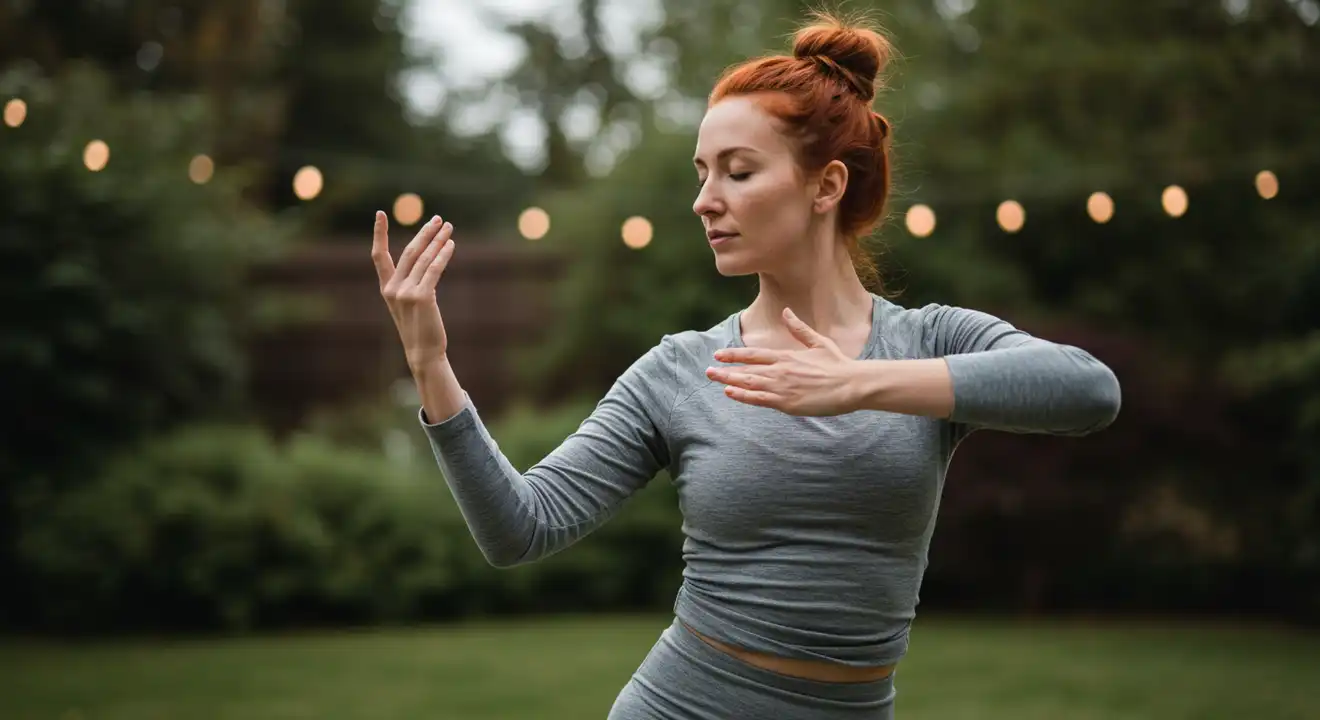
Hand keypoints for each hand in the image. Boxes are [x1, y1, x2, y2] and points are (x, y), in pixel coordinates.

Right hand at [372, 212, 456, 370]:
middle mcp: (393, 289)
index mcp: (387, 289)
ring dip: (438, 241)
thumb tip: (428, 259)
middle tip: (438, 219)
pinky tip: (451, 245)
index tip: (380, 213)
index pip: (379, 256)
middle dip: (425, 233)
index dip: (378, 234)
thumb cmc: (420, 328)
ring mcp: (406, 293)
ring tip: (448, 228)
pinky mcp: (422, 297)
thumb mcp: (410, 303)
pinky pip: (434, 269)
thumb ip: (413, 283)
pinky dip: (443, 255)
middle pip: (409, 252)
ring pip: (424, 259)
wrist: (424, 352)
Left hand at [705, 308, 862, 415]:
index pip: (754, 354)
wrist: (852, 384)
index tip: (719, 355)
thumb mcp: (818, 342)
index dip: (734, 354)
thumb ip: (799, 328)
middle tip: (708, 371)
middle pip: (746, 369)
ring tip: (713, 379)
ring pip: (749, 383)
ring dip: (729, 381)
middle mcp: (780, 370)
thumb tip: (786, 311)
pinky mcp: (787, 403)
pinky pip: (759, 399)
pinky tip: (730, 393)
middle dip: (725, 370)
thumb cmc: (838, 364)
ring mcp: (782, 387)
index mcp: (787, 356)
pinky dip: (743, 395)